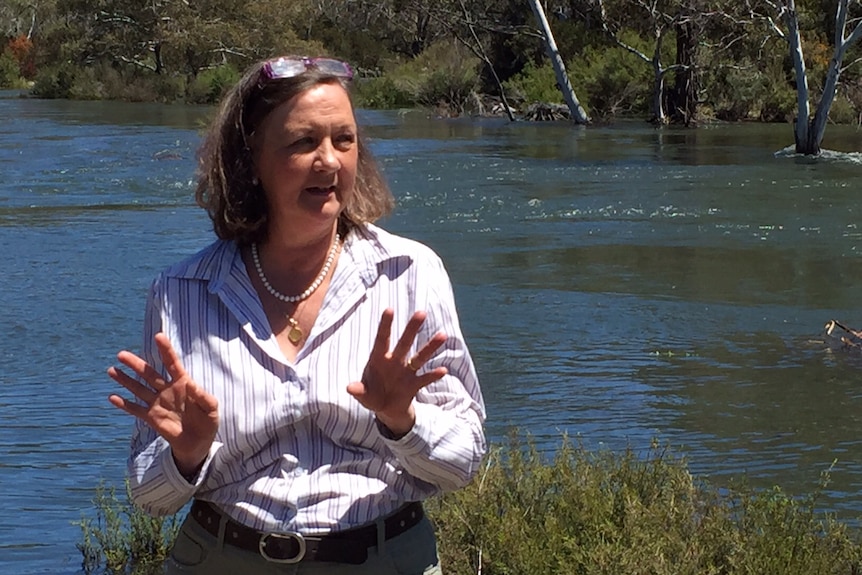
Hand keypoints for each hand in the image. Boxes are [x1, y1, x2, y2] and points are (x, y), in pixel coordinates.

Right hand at [107, 332, 218, 474]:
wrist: (199, 442)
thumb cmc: (208, 421)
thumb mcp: (212, 409)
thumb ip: (204, 397)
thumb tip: (192, 385)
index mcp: (183, 383)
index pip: (172, 363)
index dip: (166, 350)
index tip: (158, 336)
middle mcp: (167, 390)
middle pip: (149, 374)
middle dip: (136, 364)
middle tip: (121, 354)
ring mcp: (158, 403)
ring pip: (138, 388)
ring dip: (125, 380)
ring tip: (112, 370)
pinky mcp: (152, 417)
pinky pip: (136, 409)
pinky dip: (124, 404)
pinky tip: (112, 397)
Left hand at [347, 309, 447, 435]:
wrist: (386, 409)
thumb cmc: (371, 396)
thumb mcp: (363, 395)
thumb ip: (359, 391)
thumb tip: (350, 388)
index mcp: (379, 359)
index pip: (382, 339)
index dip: (385, 325)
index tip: (389, 309)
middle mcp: (395, 362)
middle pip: (405, 343)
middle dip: (412, 329)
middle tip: (421, 313)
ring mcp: (406, 372)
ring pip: (420, 357)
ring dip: (430, 347)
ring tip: (443, 335)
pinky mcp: (415, 384)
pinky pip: (425, 378)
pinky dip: (433, 375)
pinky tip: (442, 370)